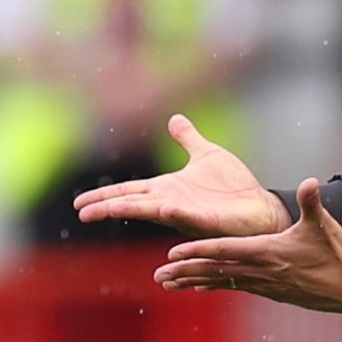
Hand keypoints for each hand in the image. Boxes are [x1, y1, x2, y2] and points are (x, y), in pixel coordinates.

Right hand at [68, 117, 284, 239]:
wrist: (261, 207)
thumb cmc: (235, 188)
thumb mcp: (207, 155)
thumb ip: (187, 139)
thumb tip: (174, 119)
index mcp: (168, 188)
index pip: (129, 191)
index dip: (105, 195)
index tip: (80, 203)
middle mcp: (171, 203)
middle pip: (132, 203)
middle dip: (107, 206)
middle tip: (82, 213)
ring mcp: (187, 214)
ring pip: (153, 212)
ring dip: (133, 209)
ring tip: (110, 209)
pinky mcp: (207, 222)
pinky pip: (188, 217)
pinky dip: (175, 213)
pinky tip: (163, 208)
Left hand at [152, 180, 341, 318]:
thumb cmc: (338, 255)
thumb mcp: (324, 226)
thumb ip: (312, 203)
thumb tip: (310, 181)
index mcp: (267, 252)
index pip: (225, 251)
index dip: (198, 251)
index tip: (173, 254)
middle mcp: (260, 271)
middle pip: (215, 270)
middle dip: (185, 273)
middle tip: (159, 276)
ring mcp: (264, 283)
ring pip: (221, 281)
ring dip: (193, 281)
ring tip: (167, 284)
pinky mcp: (269, 291)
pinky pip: (234, 286)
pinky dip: (214, 284)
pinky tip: (198, 287)